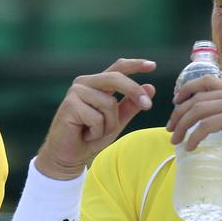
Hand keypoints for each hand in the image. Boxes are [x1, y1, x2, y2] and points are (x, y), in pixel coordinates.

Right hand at [36, 58, 155, 179]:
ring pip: (109, 104)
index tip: (152, 65)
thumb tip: (150, 87)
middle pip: (116, 79)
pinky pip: (97, 118)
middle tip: (148, 106)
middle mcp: (85, 83)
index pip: (117, 68)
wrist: (69, 155)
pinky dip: (96, 132)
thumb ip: (131, 105)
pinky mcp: (70, 105)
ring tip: (94, 132)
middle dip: (134, 91)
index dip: (135, 65)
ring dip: (109, 124)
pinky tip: (85, 134)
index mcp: (97, 84)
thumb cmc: (91, 137)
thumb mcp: (116, 121)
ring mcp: (76, 92)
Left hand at [166, 74, 221, 182]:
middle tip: (170, 129)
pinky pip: (204, 125)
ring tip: (175, 140)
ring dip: (182, 126)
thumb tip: (194, 115)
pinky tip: (190, 147)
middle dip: (179, 114)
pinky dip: (193, 137)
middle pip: (197, 97)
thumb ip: (220, 113)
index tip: (175, 103)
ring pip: (198, 110)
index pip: (206, 81)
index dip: (187, 89)